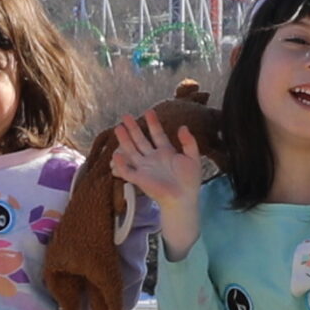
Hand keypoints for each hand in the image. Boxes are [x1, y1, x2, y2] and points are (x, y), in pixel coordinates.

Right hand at [109, 113, 202, 253]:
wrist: (183, 198)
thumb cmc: (189, 181)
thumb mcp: (193, 158)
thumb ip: (189, 142)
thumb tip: (183, 126)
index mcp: (166, 153)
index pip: (157, 135)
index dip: (153, 123)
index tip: (149, 111)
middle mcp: (153, 158)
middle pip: (140, 140)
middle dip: (133, 128)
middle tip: (125, 116)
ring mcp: (145, 168)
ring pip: (131, 151)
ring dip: (124, 140)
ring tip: (118, 127)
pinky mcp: (139, 179)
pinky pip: (127, 170)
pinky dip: (121, 164)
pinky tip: (116, 154)